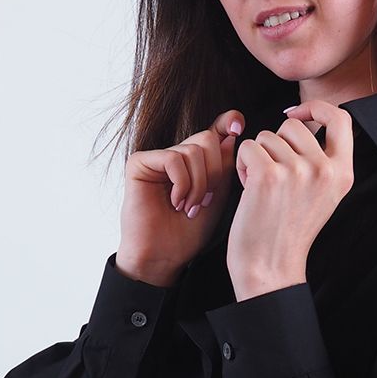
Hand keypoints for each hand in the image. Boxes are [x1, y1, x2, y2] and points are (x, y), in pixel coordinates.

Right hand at [117, 109, 244, 278]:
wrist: (164, 256)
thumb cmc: (189, 232)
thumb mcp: (217, 196)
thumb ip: (224, 167)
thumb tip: (230, 134)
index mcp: (196, 162)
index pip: (214, 131)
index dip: (226, 122)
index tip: (237, 126)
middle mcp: (177, 155)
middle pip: (207, 139)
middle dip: (214, 173)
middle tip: (204, 201)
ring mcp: (157, 158)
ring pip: (192, 150)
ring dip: (198, 184)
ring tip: (190, 207)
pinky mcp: (139, 163)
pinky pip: (172, 159)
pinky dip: (181, 183)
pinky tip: (176, 202)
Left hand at [226, 98, 354, 297]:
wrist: (270, 268)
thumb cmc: (288, 233)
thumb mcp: (322, 195)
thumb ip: (322, 160)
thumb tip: (306, 119)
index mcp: (343, 174)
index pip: (341, 118)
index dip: (317, 108)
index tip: (299, 113)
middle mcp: (324, 170)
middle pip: (293, 125)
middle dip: (276, 144)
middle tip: (273, 176)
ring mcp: (298, 171)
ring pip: (267, 136)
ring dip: (258, 157)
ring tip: (263, 189)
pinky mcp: (268, 174)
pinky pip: (249, 147)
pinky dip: (243, 165)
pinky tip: (249, 189)